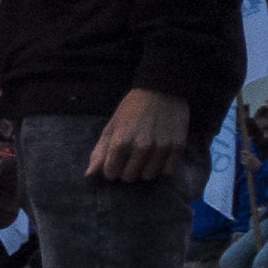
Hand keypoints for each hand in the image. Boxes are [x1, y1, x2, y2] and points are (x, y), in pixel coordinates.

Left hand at [84, 87, 198, 183]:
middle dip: (127, 169)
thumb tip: (89, 174)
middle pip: (129, 177)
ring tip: (146, 153)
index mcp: (121, 142)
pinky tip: (159, 153)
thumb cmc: (133, 107)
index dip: (111, 167)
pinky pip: (167, 171)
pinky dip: (162, 166)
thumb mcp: (112, 125)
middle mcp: (141, 148)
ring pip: (148, 176)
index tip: (116, 159)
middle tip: (131, 154)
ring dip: (145, 168)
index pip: (111, 173)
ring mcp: (161, 148)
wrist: (162, 89)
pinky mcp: (178, 147)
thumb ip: (100, 151)